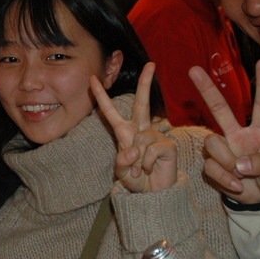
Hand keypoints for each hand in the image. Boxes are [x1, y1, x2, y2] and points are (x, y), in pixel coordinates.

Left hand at [90, 62, 177, 192]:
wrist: (153, 194)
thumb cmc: (136, 180)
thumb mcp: (121, 172)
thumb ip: (122, 162)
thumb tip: (134, 149)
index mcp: (125, 132)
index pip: (110, 111)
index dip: (101, 96)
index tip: (92, 78)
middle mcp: (141, 130)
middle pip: (141, 103)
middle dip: (145, 83)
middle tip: (151, 64)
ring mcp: (155, 135)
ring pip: (141, 140)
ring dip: (138, 161)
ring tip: (142, 169)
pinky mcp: (167, 145)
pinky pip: (151, 151)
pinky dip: (148, 164)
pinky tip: (152, 169)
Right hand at [188, 60, 259, 202]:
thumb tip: (240, 164)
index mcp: (259, 131)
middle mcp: (237, 136)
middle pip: (220, 109)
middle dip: (207, 89)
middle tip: (193, 70)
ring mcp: (224, 150)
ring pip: (212, 143)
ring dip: (227, 162)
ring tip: (242, 177)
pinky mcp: (213, 166)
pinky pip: (211, 167)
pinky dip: (225, 179)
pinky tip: (237, 186)